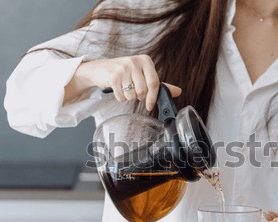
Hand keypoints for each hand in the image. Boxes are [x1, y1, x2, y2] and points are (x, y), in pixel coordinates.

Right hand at [65, 55, 181, 109]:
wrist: (100, 69)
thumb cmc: (125, 73)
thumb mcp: (143, 75)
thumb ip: (159, 84)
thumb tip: (178, 92)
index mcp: (145, 61)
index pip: (155, 83)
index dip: (153, 98)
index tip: (151, 106)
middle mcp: (135, 62)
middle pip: (143, 91)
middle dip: (139, 97)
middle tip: (134, 92)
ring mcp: (123, 68)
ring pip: (132, 95)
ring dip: (129, 97)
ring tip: (125, 88)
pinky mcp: (113, 76)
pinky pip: (122, 96)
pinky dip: (120, 97)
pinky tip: (118, 89)